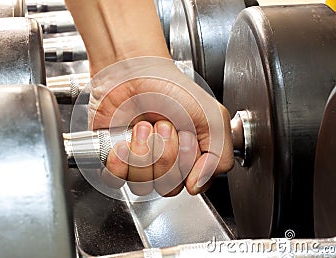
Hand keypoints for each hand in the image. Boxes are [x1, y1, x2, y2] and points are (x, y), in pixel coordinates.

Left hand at [88, 57, 233, 196]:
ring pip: (141, 186)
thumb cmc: (170, 89)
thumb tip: (197, 187)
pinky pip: (115, 180)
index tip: (186, 135)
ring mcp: (139, 164)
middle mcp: (166, 164)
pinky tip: (123, 141)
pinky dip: (119, 160)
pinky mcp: (115, 160)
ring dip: (142, 152)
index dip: (186, 162)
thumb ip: (220, 157)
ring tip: (142, 127)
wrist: (133, 72)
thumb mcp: (213, 118)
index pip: (191, 185)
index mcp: (191, 158)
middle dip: (165, 153)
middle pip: (167, 187)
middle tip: (163, 125)